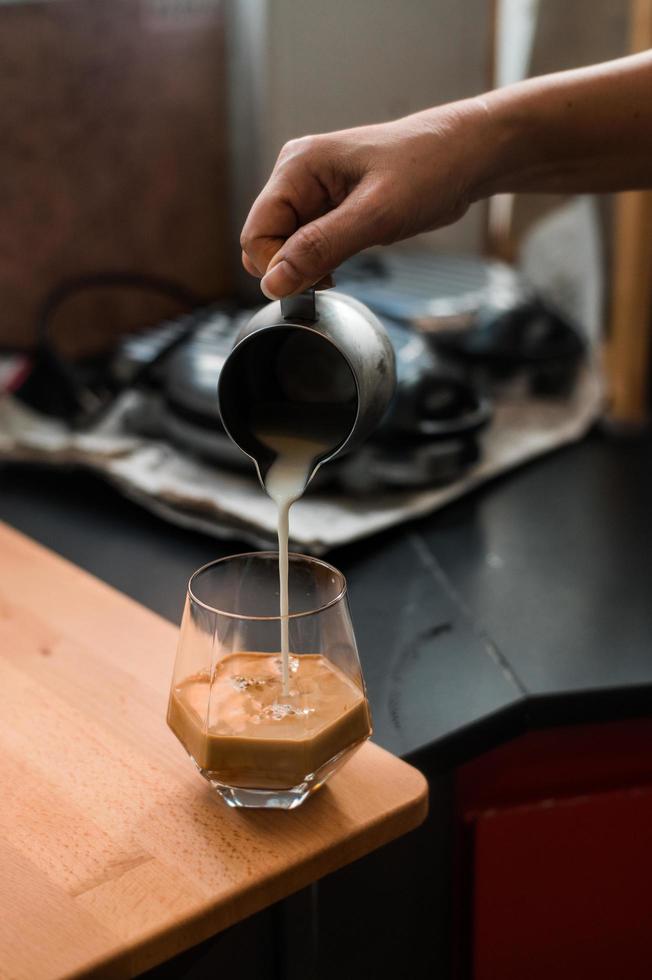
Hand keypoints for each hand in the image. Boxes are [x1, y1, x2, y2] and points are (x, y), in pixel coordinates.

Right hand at [240, 99, 489, 298]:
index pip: (256, 233)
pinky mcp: (330, 210)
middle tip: (333, 275)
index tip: (314, 282)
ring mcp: (313, 194)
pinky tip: (345, 263)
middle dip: (290, 268)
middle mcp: (297, 177)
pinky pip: (307, 247)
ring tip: (345, 264)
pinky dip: (320, 263)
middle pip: (265, 242)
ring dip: (307, 267)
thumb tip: (273, 283)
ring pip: (286, 248)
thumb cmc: (428, 170)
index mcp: (297, 167)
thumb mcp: (375, 215)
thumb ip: (320, 248)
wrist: (465, 156)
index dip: (276, 267)